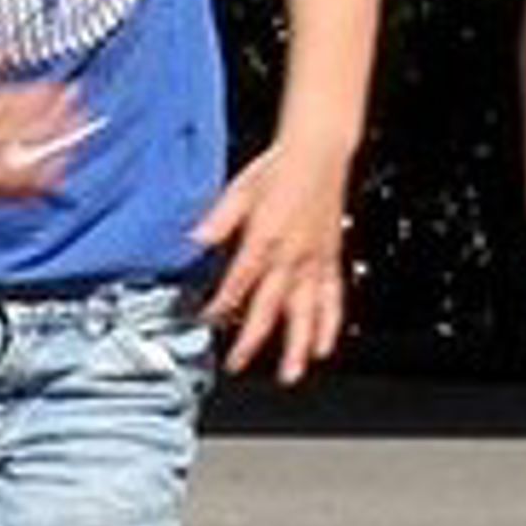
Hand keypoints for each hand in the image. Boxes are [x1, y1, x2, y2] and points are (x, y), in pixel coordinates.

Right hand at [0, 50, 91, 201]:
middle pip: (23, 129)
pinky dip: (35, 185)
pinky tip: (56, 177)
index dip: (46, 97)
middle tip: (83, 112)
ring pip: (20, 160)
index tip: (70, 90)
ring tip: (75, 142)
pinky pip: (10, 191)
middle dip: (57, 121)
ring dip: (52, 151)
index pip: (15, 101)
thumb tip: (7, 51)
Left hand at [193, 142, 350, 383]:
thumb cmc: (279, 167)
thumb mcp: (240, 189)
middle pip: (271, 306)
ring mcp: (314, 260)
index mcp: (266, 237)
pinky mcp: (329, 259)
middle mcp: (292, 254)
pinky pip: (332, 297)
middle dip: (252, 338)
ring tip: (291, 373)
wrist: (319, 152)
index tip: (207, 319)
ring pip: (307, 311)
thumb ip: (218, 220)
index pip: (239, 281)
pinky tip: (323, 346)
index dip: (221, 304)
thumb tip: (193, 238)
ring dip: (298, 344)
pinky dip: (329, 324)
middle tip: (237, 363)